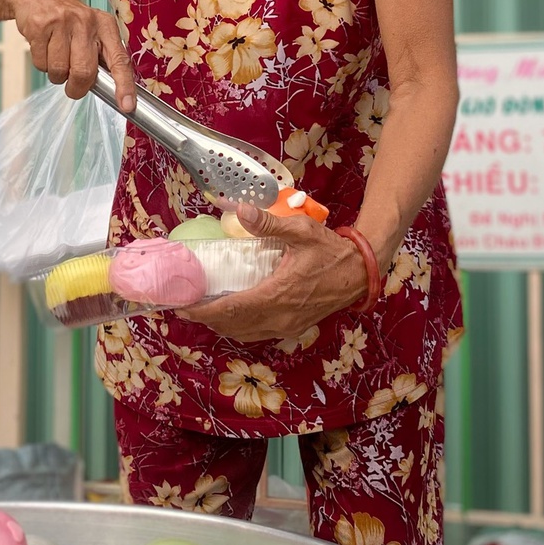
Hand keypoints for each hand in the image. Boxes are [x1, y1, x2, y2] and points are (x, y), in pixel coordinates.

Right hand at [7, 0, 135, 109]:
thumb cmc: (66, 19)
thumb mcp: (90, 30)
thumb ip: (101, 56)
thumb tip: (110, 88)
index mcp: (105, 25)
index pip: (119, 59)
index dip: (124, 85)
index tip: (127, 105)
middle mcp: (86, 21)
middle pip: (84, 72)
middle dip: (76, 87)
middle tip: (72, 85)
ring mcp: (62, 22)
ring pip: (59, 71)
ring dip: (56, 74)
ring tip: (56, 56)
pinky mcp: (40, 26)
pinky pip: (41, 63)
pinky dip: (42, 64)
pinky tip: (44, 48)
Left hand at [179, 202, 368, 342]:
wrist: (360, 273)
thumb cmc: (331, 252)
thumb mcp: (301, 231)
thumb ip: (269, 224)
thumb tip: (240, 211)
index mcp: (278, 295)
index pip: (232, 310)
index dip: (204, 310)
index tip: (183, 305)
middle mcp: (280, 318)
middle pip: (233, 326)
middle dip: (206, 318)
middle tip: (186, 304)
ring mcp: (287, 326)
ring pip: (245, 333)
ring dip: (222, 324)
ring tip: (203, 309)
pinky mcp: (293, 328)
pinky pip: (258, 333)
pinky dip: (239, 327)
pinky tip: (231, 314)